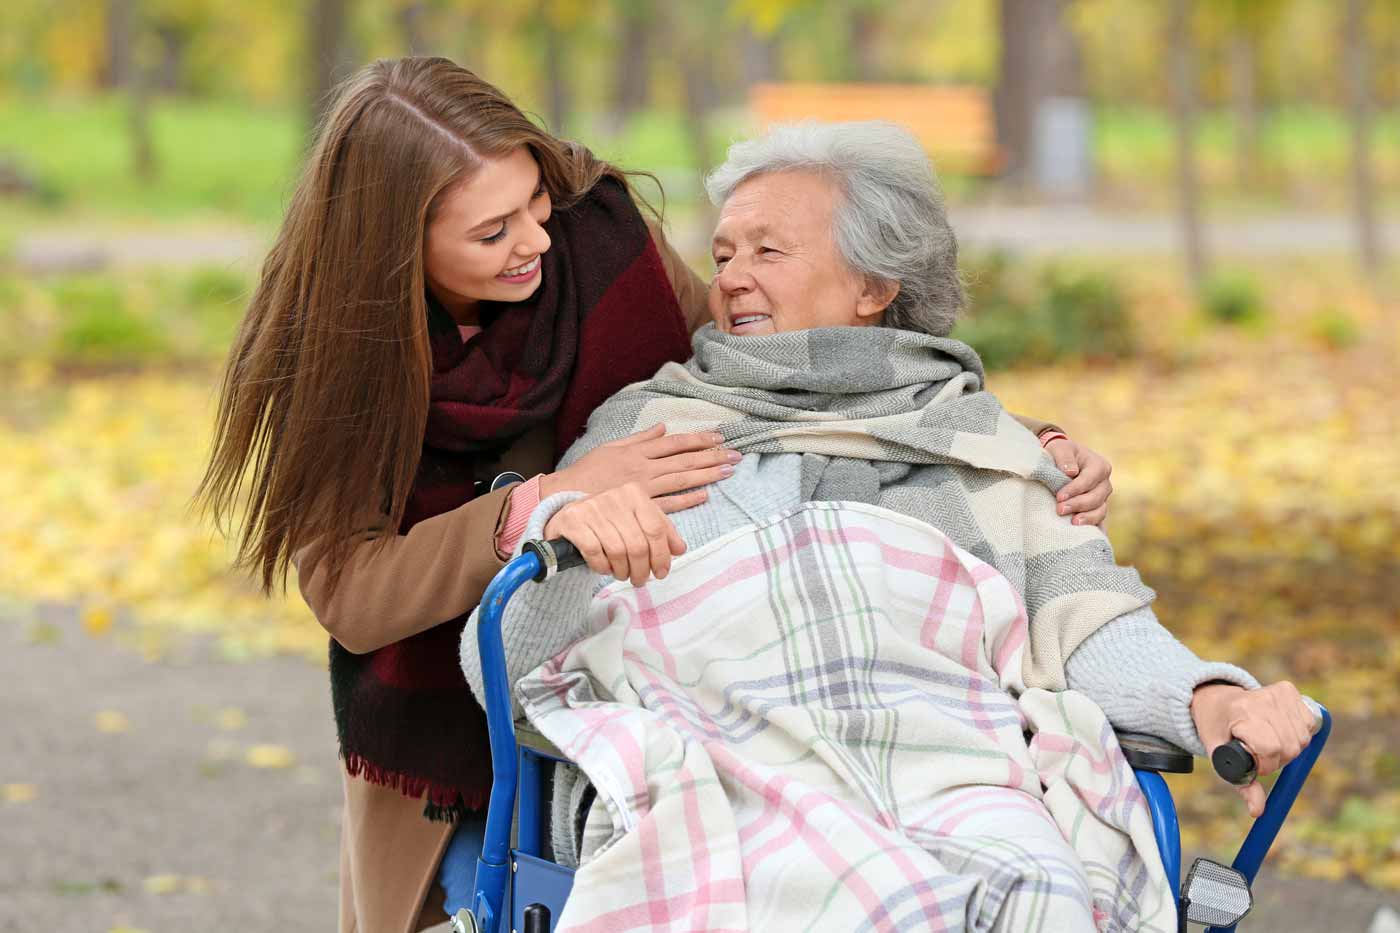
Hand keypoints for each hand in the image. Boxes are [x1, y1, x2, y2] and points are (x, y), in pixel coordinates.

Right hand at [542, 424, 737, 511]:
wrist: (565, 497)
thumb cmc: (586, 472)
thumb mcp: (611, 447)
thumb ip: (639, 438)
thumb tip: (662, 427)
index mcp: (637, 451)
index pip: (674, 442)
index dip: (698, 439)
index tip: (718, 438)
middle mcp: (643, 467)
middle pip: (683, 459)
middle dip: (711, 456)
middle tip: (735, 455)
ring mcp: (642, 488)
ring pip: (680, 478)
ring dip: (706, 474)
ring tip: (727, 471)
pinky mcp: (639, 507)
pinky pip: (667, 503)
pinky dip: (687, 499)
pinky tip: (704, 495)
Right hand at [542, 482, 687, 586]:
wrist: (569, 515)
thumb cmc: (609, 521)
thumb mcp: (637, 521)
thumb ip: (660, 532)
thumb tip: (680, 549)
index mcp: (634, 494)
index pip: (656, 529)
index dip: (661, 556)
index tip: (661, 572)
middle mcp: (614, 496)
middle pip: (638, 544)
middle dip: (641, 569)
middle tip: (639, 580)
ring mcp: (591, 508)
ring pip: (617, 551)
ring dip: (622, 570)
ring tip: (622, 574)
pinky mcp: (573, 521)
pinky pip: (594, 552)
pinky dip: (602, 566)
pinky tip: (605, 568)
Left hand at [1046, 436, 1111, 525]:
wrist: (1061, 461)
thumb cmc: (1061, 453)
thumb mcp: (1060, 449)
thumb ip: (1065, 458)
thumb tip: (1070, 472)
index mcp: (1099, 466)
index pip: (1089, 480)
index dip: (1075, 489)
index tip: (1059, 497)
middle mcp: (1104, 483)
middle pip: (1096, 497)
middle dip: (1078, 505)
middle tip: (1060, 510)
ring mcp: (1102, 498)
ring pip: (1100, 510)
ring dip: (1087, 518)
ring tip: (1073, 523)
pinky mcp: (1096, 509)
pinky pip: (1099, 520)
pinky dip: (1095, 528)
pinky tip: (1087, 536)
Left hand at [1190, 681, 1317, 817]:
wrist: (1216, 700)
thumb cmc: (1218, 731)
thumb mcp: (1220, 758)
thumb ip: (1243, 785)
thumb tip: (1258, 811)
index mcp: (1240, 713)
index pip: (1270, 748)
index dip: (1266, 764)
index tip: (1253, 761)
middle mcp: (1260, 699)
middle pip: (1290, 746)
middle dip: (1278, 759)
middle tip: (1260, 752)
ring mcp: (1276, 692)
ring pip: (1302, 738)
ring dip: (1290, 748)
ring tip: (1268, 740)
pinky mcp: (1288, 689)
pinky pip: (1309, 722)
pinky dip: (1299, 732)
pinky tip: (1280, 727)